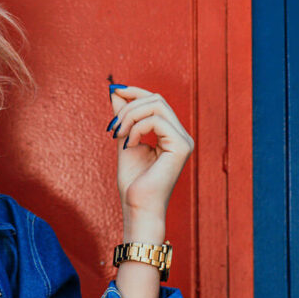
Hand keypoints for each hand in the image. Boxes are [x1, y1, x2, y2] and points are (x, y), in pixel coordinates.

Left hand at [107, 84, 194, 231]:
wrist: (137, 206)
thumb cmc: (133, 181)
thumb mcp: (124, 140)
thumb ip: (124, 118)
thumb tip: (115, 92)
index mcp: (170, 134)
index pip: (155, 101)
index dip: (134, 92)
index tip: (113, 91)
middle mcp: (181, 135)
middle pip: (156, 99)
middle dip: (129, 106)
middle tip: (113, 126)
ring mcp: (184, 140)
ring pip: (157, 105)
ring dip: (130, 116)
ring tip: (119, 134)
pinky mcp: (181, 147)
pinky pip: (157, 120)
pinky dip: (137, 128)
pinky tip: (130, 143)